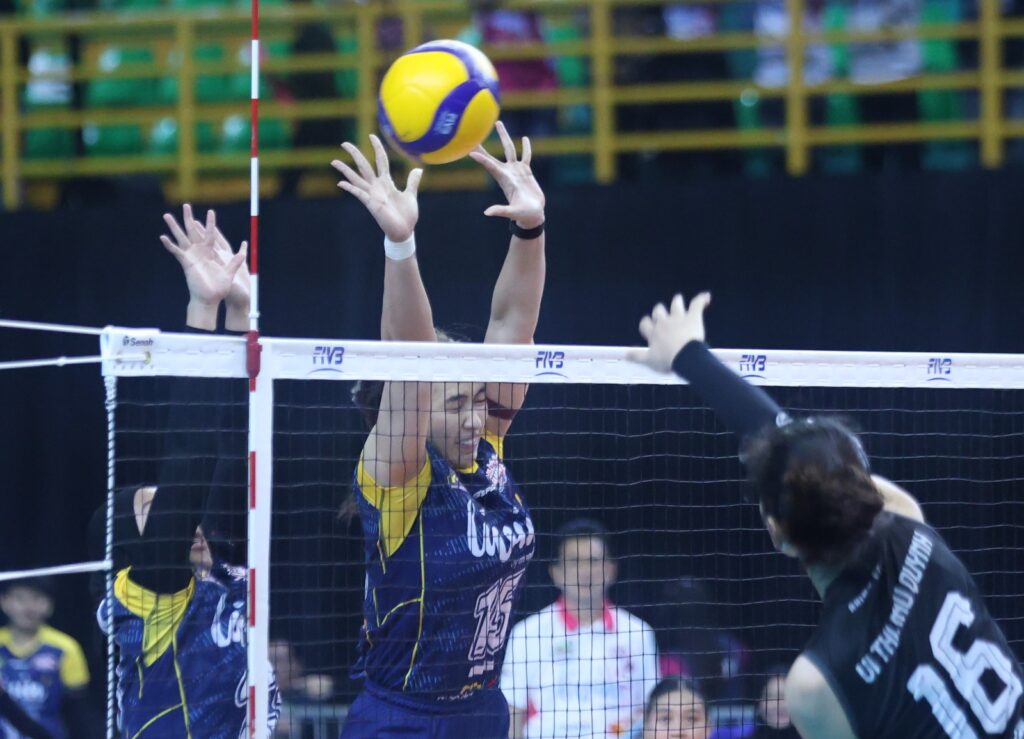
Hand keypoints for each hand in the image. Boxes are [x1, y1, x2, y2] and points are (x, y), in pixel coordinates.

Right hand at [161, 205, 247, 329]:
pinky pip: (177, 252)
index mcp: (211, 252)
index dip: (210, 223)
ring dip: (174, 226)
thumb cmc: (220, 288)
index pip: (211, 234)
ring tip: (167, 215)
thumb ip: (235, 261)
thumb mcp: (229, 272)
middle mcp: (200, 251)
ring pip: (182, 237)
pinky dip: (170, 245)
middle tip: (186, 205)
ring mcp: (192, 256)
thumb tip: (243, 251)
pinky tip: (162, 237)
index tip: (210, 211)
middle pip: (193, 231)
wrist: (211, 299)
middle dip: (189, 218)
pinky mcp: (186, 263)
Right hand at [332, 134, 421, 242]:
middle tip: (344, 143)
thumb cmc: (406, 216)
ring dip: (345, 170)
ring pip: (356, 178)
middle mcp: (377, 186)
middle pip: (363, 165)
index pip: (380, 160)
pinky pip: (358, 194)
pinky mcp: (371, 204)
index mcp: (386, 182)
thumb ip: (412, 182)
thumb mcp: (411, 195)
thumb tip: (418, 169)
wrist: (404, 231)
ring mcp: (372, 194)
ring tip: (333, 161)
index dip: (377, 147)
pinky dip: (350, 188)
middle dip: (355, 154)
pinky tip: (340, 183)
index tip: (372, 136)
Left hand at [469, 120, 544, 229]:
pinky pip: (526, 156)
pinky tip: (525, 138)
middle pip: (493, 154)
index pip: (490, 165)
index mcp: (503, 179)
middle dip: (483, 143)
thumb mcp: (512, 212)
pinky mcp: (526, 171)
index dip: (481, 158)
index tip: (470, 149)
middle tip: (474, 131)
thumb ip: (500, 210)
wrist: (533, 214)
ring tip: (498, 122)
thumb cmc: (523, 215)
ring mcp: (516, 171)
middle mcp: (507, 173)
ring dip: (504, 136)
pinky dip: (526, 147)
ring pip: (509, 149)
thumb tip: (487, 212)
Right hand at [627, 292, 711, 372]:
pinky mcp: (693, 317)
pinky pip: (698, 303)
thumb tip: (624, 354)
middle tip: (662, 313)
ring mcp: (679, 318)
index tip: (648, 325)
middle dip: (659, 311)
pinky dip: (703, 299)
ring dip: (677, 302)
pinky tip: (707, 297)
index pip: (645, 323)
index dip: (646, 323)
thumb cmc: (667, 360)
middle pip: (659, 311)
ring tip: (678, 299)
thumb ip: (637, 356)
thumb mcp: (649, 360)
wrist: (685, 357)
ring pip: (676, 304)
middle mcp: (664, 322)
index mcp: (654, 333)